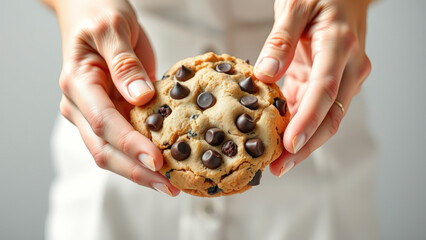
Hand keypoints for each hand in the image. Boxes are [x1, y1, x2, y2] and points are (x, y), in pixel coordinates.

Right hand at [48, 0, 178, 195]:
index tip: (157, 160)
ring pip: (113, 153)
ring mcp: (95, 113)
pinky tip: (165, 164)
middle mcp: (82, 105)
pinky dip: (142, 156)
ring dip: (140, 171)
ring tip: (171, 183)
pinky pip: (125, 141)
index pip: (104, 123)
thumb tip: (141, 96)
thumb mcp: (112, 28)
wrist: (91, 9)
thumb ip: (124, 63)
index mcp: (78, 84)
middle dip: (137, 171)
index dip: (130, 145)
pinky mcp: (112, 113)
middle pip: (105, 149)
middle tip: (170, 185)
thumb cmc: (99, 13)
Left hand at [254, 0, 372, 175]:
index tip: (289, 145)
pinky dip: (300, 125)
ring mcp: (344, 77)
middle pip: (331, 116)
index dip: (307, 121)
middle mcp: (349, 68)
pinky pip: (317, 108)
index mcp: (339, 47)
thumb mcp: (295, 6)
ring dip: (303, 142)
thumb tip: (265, 73)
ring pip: (327, 118)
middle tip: (279, 167)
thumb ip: (280, 40)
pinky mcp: (332, 82)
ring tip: (277, 161)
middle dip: (305, 146)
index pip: (325, 91)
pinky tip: (281, 138)